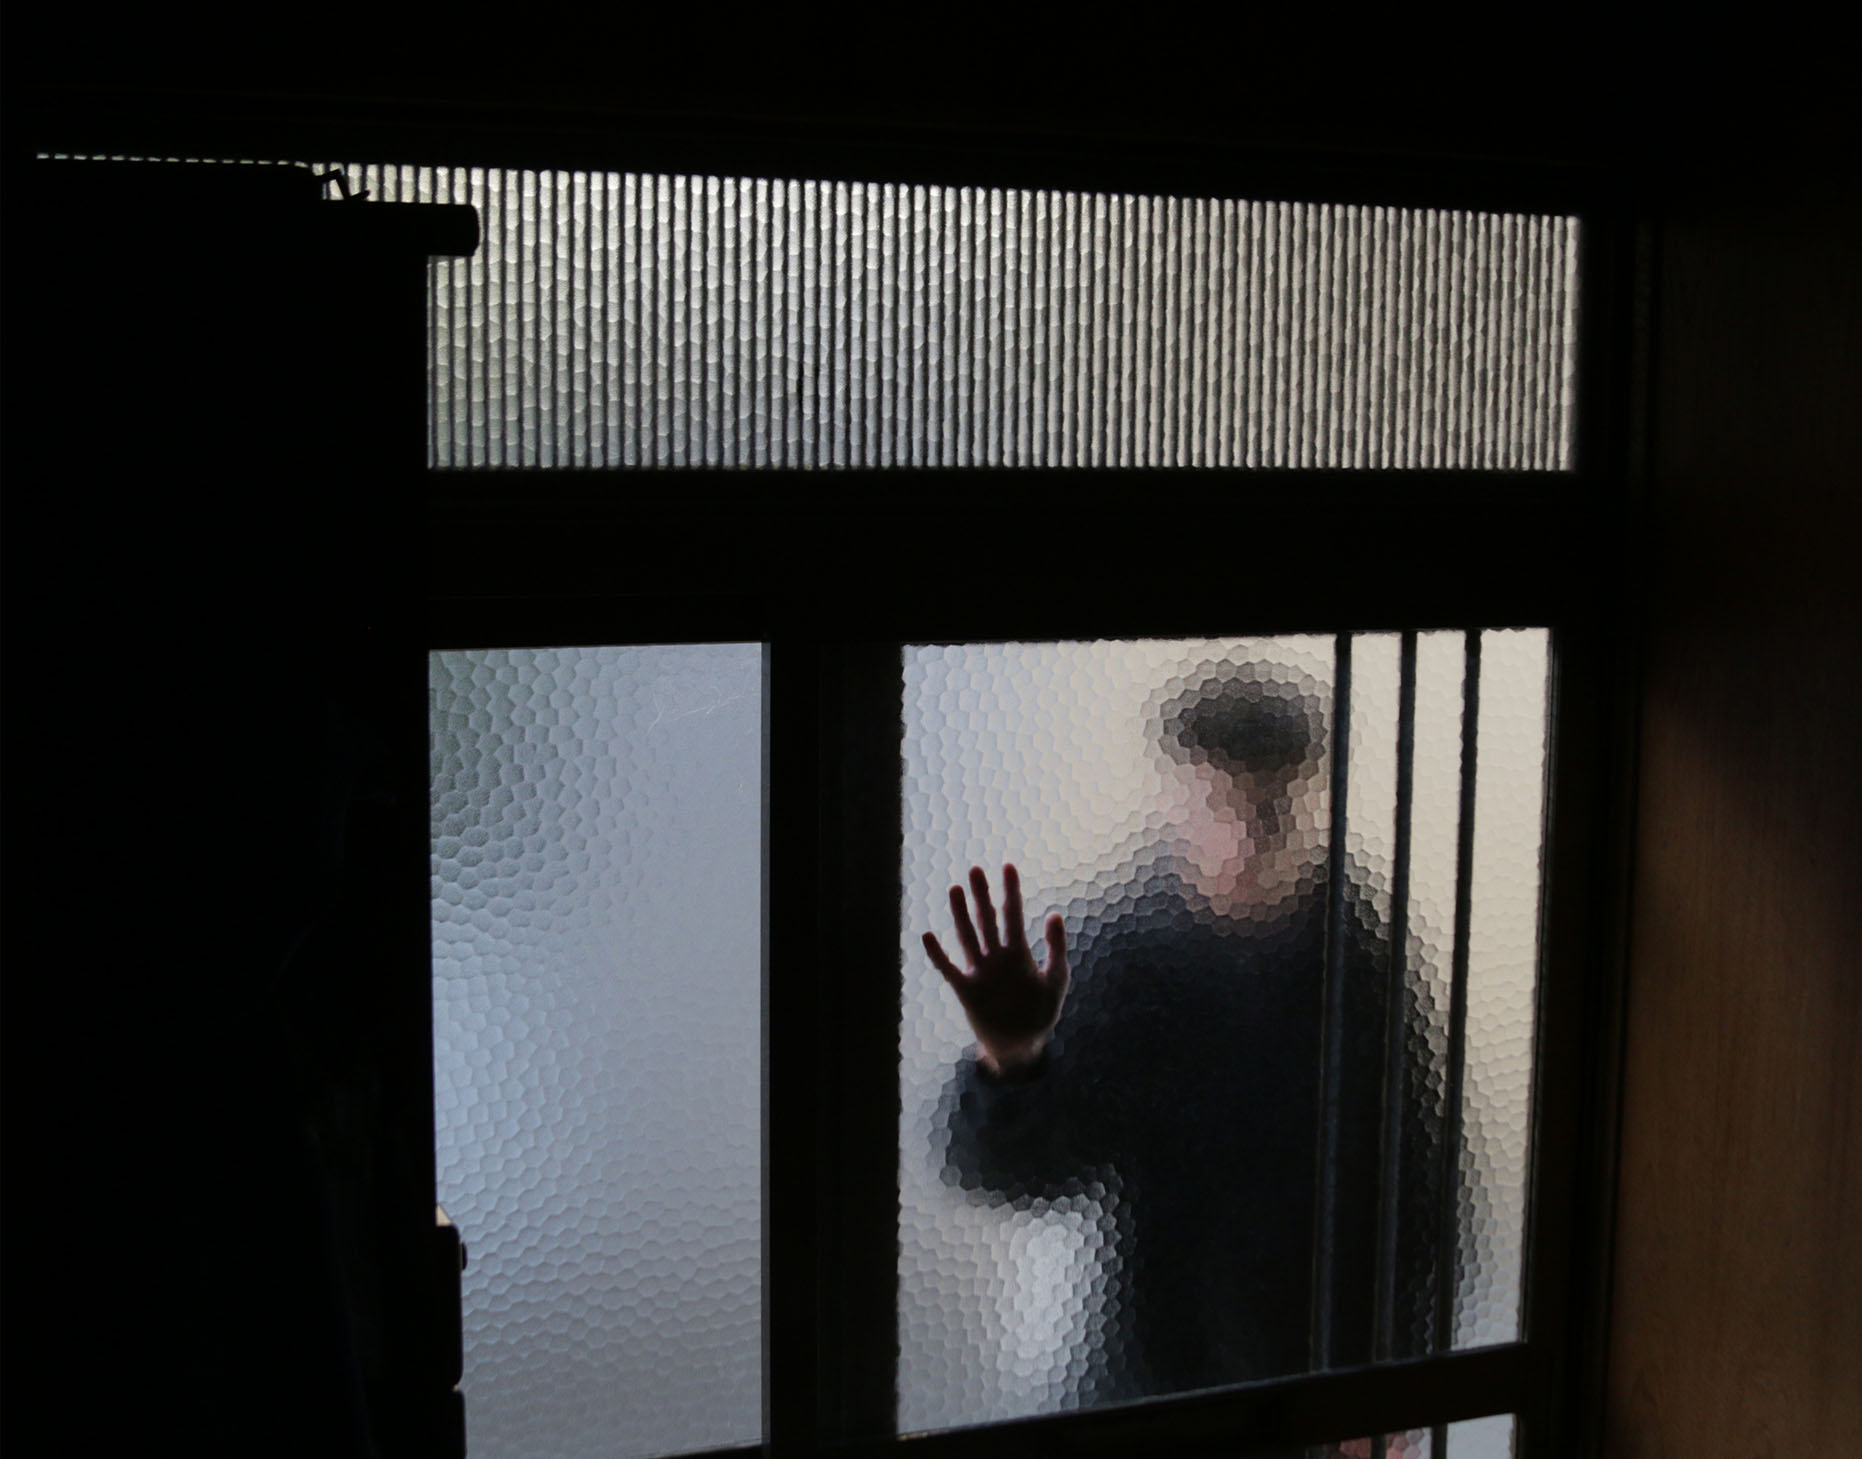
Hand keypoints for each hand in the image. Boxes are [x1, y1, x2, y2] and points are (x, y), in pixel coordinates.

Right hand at [923, 864, 1069, 1075]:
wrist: (1021, 1044)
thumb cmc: (1040, 1012)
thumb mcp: (1056, 979)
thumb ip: (1056, 947)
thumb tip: (1054, 914)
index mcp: (1019, 953)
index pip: (1013, 915)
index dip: (1011, 891)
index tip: (1008, 866)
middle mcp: (996, 957)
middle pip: (987, 920)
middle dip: (981, 895)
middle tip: (975, 870)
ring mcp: (980, 972)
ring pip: (968, 936)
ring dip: (960, 914)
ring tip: (954, 889)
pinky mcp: (966, 990)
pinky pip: (949, 969)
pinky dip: (938, 954)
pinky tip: (928, 935)